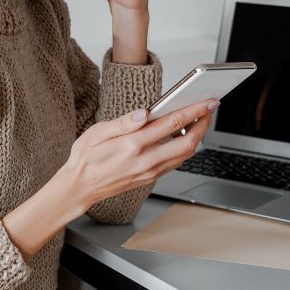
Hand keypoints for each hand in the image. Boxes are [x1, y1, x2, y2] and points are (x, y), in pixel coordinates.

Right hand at [60, 99, 216, 209]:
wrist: (80, 187)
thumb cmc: (85, 158)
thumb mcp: (96, 132)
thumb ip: (123, 122)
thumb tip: (144, 112)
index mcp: (132, 145)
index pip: (171, 124)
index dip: (193, 111)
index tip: (206, 102)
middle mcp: (145, 160)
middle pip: (187, 143)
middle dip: (203, 125)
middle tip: (209, 110)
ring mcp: (150, 172)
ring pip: (185, 155)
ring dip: (197, 137)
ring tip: (199, 121)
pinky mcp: (150, 178)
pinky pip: (175, 163)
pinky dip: (185, 149)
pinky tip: (182, 137)